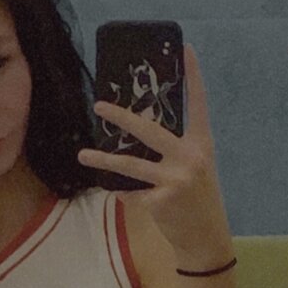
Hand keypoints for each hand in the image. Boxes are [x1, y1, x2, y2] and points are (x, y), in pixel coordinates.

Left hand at [77, 44, 233, 261]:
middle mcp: (190, 159)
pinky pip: (130, 193)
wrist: (204, 237)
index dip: (193, 77)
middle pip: (150, 131)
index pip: (198, 105)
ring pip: (130, 165)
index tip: (185, 49)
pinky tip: (117, 192)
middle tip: (99, 105)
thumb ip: (174, 150)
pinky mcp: (160, 202)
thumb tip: (140, 129)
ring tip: (83, 154)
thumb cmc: (197, 199)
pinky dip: (121, 192)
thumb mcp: (194, 168)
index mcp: (201, 145)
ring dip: (103, 159)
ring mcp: (174, 180)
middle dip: (121, 117)